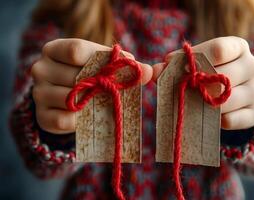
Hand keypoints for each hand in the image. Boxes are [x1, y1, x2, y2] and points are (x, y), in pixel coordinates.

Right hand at [31, 39, 152, 133]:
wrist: (66, 99)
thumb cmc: (88, 75)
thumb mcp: (102, 64)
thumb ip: (124, 65)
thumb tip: (150, 72)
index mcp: (54, 49)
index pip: (75, 50)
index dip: (102, 60)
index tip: (122, 67)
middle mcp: (40, 69)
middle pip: (75, 77)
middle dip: (101, 85)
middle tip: (115, 89)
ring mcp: (38, 94)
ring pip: (71, 99)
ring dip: (92, 102)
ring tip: (101, 101)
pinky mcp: (42, 117)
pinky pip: (66, 120)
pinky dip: (81, 120)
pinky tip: (88, 115)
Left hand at [153, 36, 253, 129]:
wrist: (232, 92)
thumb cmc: (209, 72)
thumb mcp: (196, 63)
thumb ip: (175, 64)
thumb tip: (154, 71)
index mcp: (239, 47)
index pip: (219, 49)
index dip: (194, 59)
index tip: (173, 65)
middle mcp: (253, 66)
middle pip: (224, 76)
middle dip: (198, 85)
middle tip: (182, 89)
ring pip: (227, 100)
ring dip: (205, 104)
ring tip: (192, 102)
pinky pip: (231, 120)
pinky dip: (215, 120)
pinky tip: (206, 114)